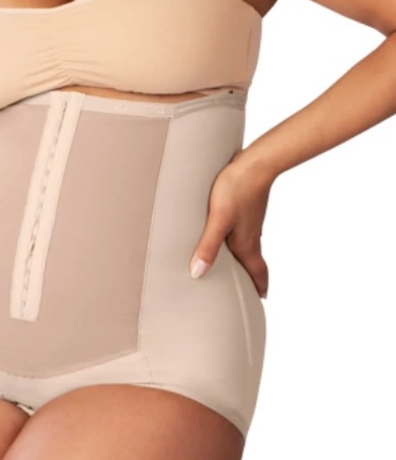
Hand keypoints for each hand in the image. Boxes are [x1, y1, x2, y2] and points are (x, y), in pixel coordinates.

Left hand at [189, 149, 273, 298]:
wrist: (256, 162)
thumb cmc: (236, 189)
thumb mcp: (218, 220)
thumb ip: (208, 246)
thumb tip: (198, 273)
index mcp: (246, 243)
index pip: (257, 271)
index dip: (259, 286)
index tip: (261, 298)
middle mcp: (251, 235)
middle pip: (253, 261)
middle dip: (252, 276)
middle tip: (249, 288)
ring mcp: (250, 221)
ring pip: (248, 245)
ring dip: (245, 258)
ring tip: (236, 266)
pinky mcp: (246, 208)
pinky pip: (244, 230)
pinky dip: (239, 240)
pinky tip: (229, 234)